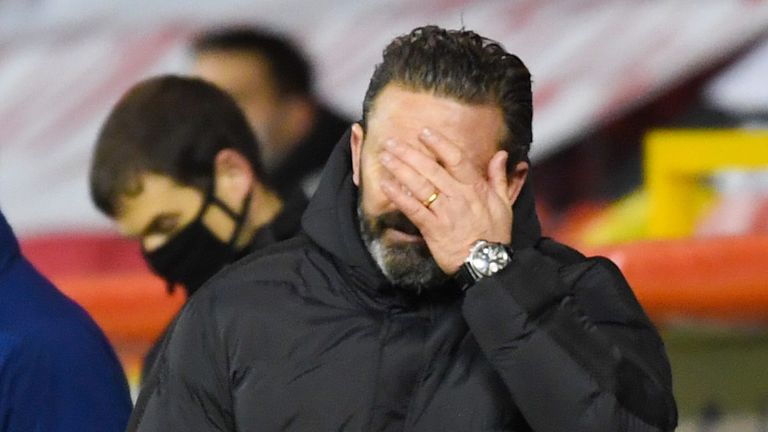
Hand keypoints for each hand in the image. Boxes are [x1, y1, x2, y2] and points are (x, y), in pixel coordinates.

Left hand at [378, 128, 513, 274]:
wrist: (487, 264)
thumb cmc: (495, 234)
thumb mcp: (504, 204)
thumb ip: (499, 177)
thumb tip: (501, 154)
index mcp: (475, 187)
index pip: (455, 158)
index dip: (439, 144)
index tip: (424, 132)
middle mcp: (457, 196)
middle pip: (430, 168)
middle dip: (408, 153)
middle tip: (391, 142)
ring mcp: (444, 211)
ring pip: (419, 185)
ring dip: (399, 169)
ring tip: (384, 157)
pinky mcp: (432, 228)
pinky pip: (413, 209)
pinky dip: (398, 196)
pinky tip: (386, 185)